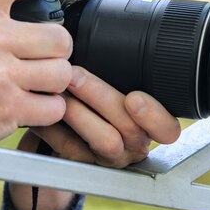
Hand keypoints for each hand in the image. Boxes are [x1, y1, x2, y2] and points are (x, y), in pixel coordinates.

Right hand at [0, 0, 74, 209]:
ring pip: (62, 72)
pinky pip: (54, 106)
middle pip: (60, 35)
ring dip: (53, 79)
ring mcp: (0, 77)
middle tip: (39, 54)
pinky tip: (29, 104)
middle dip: (54, 47)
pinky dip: (47, 108)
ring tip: (34, 81)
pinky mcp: (8, 110)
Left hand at [9, 65, 179, 209]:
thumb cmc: (94, 104)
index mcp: (149, 126)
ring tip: (59, 91)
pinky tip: (42, 109)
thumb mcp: (111, 89)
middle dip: (100, 96)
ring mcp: (109, 159)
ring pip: (104, 140)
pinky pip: (71, 149)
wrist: (64, 139)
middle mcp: (134, 145)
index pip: (167, 129)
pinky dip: (54, 127)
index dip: (154, 115)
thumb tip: (102, 42)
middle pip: (129, 127)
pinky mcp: (83, 166)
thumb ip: (116, 76)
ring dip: (80, 112)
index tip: (134, 98)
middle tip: (74, 75)